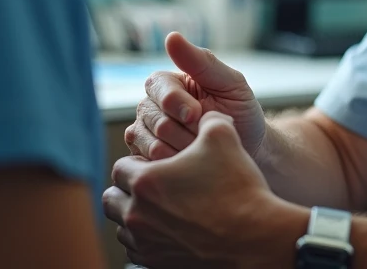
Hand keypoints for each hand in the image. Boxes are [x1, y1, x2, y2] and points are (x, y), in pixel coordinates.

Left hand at [105, 112, 305, 268]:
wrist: (254, 237)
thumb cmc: (237, 186)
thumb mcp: (223, 136)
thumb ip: (206, 117)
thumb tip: (202, 113)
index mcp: (146, 181)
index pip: (120, 166)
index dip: (139, 161)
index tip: (158, 163)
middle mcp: (137, 215)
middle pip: (112, 198)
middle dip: (128, 189)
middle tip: (154, 185)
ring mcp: (146, 243)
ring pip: (122, 227)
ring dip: (135, 215)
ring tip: (162, 208)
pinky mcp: (157, 263)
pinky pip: (137, 250)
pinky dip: (147, 239)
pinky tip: (171, 229)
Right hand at [125, 32, 266, 160]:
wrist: (248, 149)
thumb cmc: (240, 111)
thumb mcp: (230, 83)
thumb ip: (201, 62)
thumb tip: (171, 36)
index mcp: (168, 82)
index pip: (158, 88)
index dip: (177, 103)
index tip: (198, 114)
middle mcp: (150, 105)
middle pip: (154, 119)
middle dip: (186, 131)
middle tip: (206, 135)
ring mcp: (144, 132)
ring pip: (149, 143)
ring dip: (182, 149)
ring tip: (202, 149)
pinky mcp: (144, 158)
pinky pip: (146, 164)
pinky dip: (172, 166)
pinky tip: (189, 164)